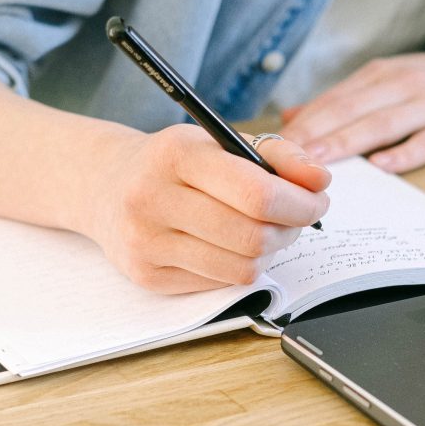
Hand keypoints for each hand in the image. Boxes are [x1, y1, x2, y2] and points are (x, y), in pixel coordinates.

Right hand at [77, 125, 329, 293]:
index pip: (256, 193)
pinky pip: (220, 284)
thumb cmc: (174, 163)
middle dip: (291, 229)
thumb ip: (277, 154)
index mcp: (176, 155)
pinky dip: (239, 266)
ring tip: (267, 231)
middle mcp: (153, 198)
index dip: (300, 203)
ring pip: (241, 268)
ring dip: (270, 252)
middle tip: (298, 217)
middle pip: (253, 236)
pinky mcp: (147, 276)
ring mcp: (146, 242)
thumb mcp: (219, 141)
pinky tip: (231, 245)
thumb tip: (320, 180)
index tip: (317, 200)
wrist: (105, 185)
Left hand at [281, 26, 424, 172]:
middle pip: (349, 110)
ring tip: (318, 162)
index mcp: (381, 75)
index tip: (269, 147)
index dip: (299, 125)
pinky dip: (406, 152)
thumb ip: (344, 99)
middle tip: (280, 159)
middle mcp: (402, 84)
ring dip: (347, 142)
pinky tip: (383, 166)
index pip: (331, 100)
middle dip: (312, 135)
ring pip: (382, 123)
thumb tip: (292, 117)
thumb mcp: (392, 78)